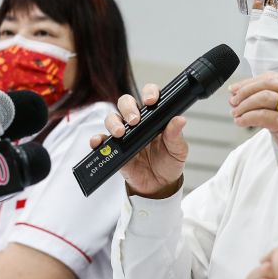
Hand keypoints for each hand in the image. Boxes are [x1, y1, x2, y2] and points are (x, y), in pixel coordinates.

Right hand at [89, 83, 187, 197]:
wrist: (159, 185)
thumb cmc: (169, 162)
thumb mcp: (178, 150)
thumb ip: (176, 135)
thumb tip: (180, 119)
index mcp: (155, 117)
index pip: (150, 95)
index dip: (149, 93)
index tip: (150, 101)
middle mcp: (138, 122)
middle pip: (126, 103)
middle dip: (128, 108)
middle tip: (134, 120)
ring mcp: (124, 134)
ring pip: (112, 118)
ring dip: (113, 122)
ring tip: (120, 133)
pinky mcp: (114, 149)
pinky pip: (102, 141)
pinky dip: (97, 140)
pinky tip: (99, 142)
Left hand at [229, 73, 277, 173]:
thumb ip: (273, 102)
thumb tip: (243, 96)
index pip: (272, 77)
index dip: (250, 82)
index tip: (236, 89)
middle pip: (267, 84)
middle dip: (245, 91)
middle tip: (233, 101)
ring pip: (264, 98)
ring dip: (244, 105)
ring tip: (236, 113)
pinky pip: (263, 116)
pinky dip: (248, 117)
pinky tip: (241, 122)